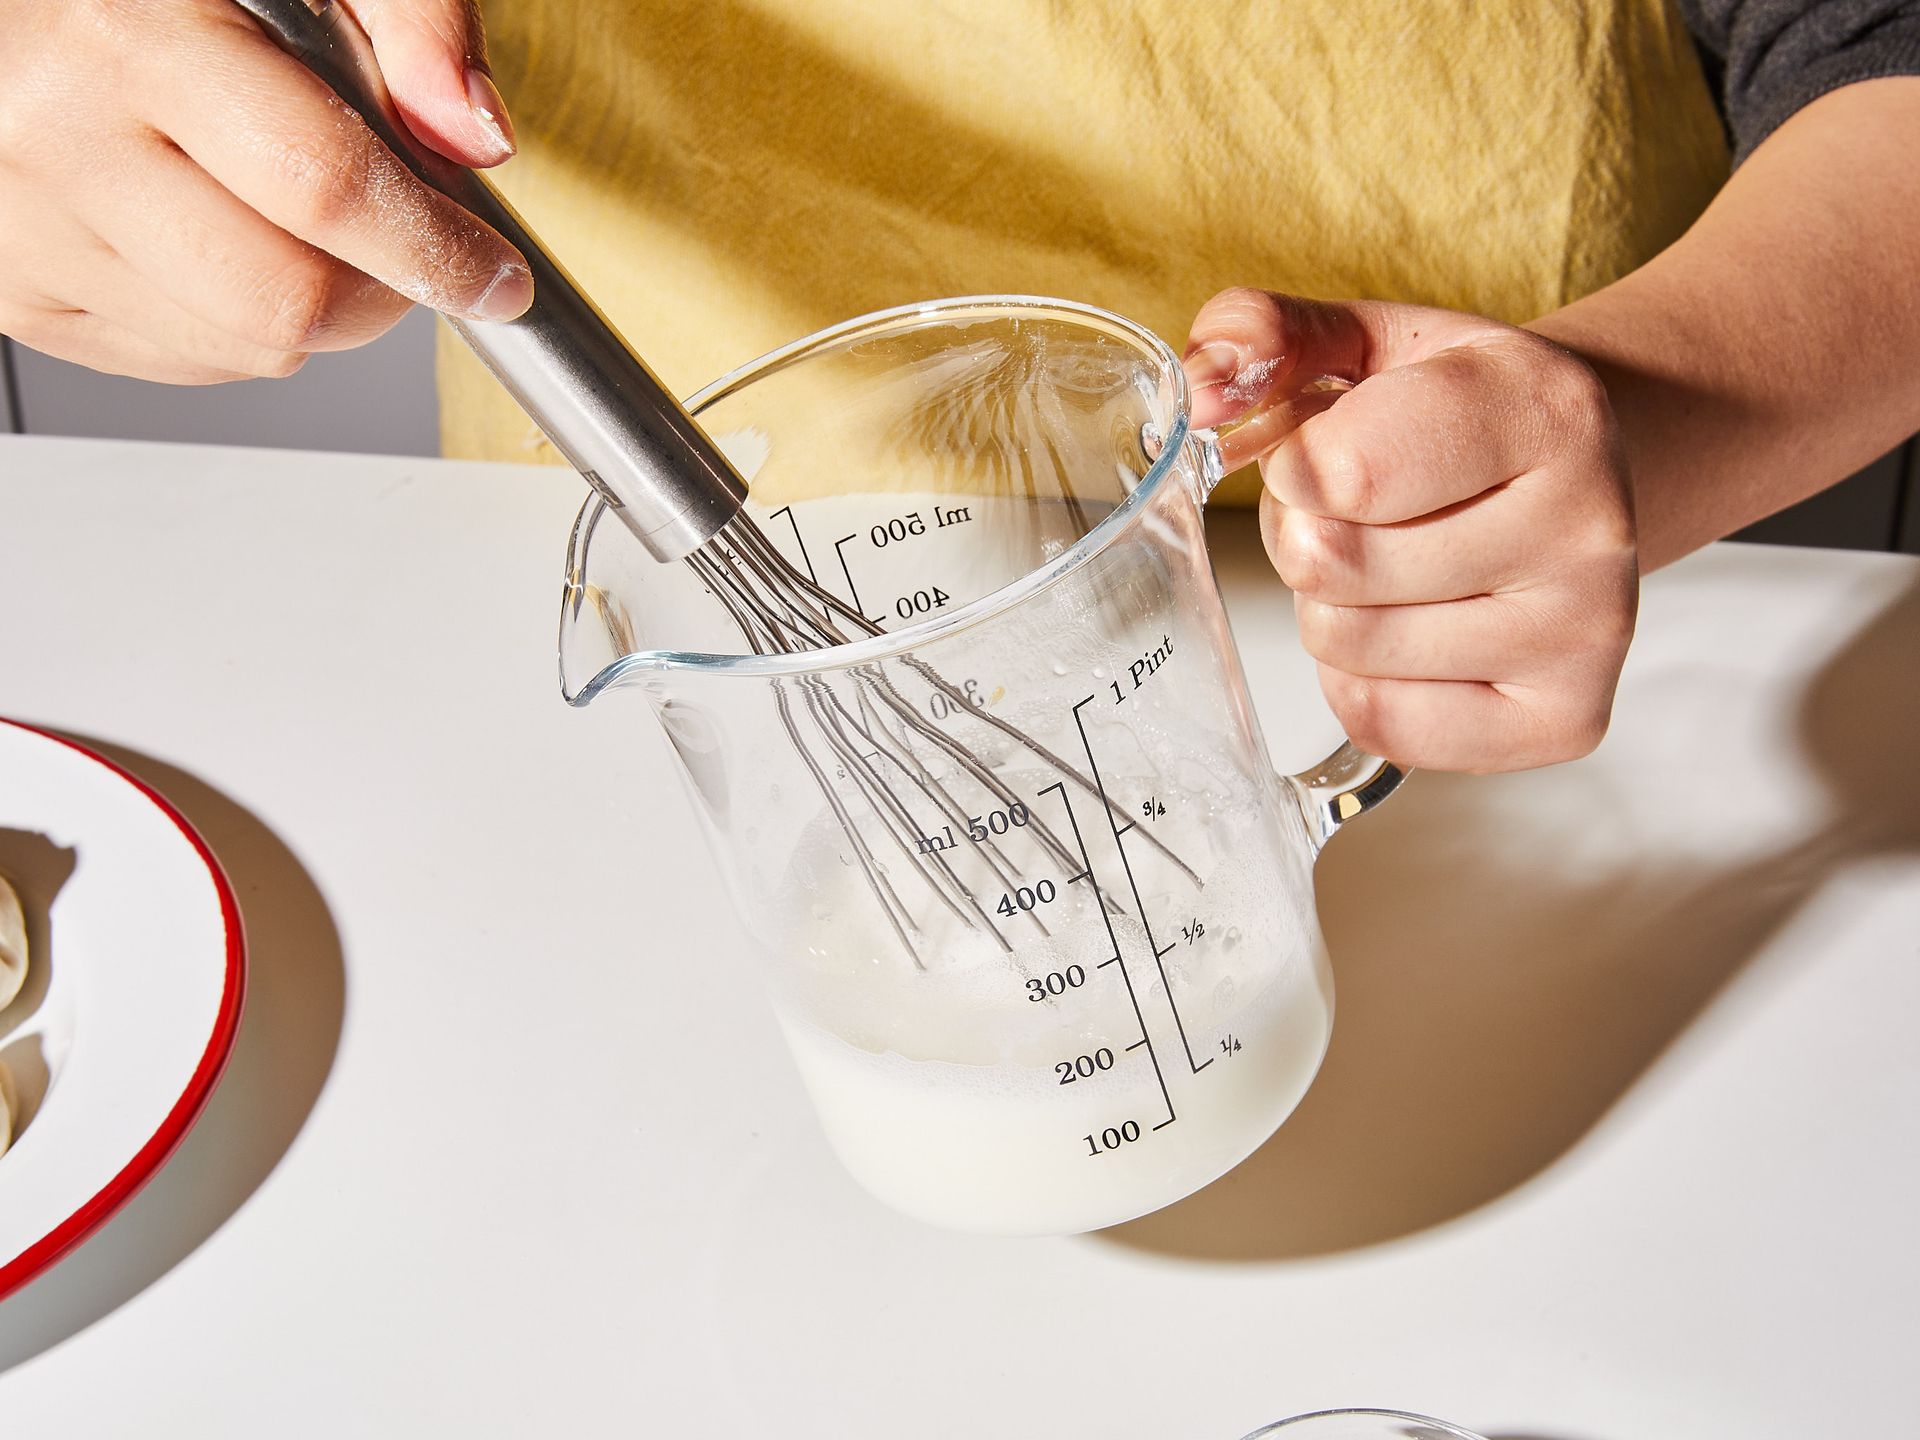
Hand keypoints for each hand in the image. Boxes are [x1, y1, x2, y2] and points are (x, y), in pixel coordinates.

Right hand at [0, 0, 528, 383]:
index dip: (436, 248)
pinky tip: (227, 239)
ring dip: (319, 313)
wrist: (15, 13)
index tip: (495, 276)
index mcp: (126, 39)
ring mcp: (28, 232)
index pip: (322, 186)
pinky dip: (243, 324)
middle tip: (405, 248)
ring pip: (246, 350)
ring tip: (298, 220)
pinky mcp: (21, 297)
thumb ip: (411, 18)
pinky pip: (187, 362)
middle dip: (384, 294)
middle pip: (287, 302)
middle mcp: (58, 141)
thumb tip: (475, 132)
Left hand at [1183, 288, 1637, 772]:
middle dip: (1305, 535)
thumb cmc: (1455, 410)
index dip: (1295, 465)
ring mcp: (1587, 633)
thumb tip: (1204, 391)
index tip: (1330, 446)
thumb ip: (1266, 336)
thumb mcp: (1368, 341)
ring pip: (1346, 647)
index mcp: (1544, 407)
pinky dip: (1365, 682)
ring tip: (1394, 562)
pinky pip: (1380, 721)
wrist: (1575, 474)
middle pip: (1328, 567)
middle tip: (1361, 511)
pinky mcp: (1564, 720)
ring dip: (1333, 609)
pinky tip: (1418, 627)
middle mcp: (1589, 523)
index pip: (1344, 473)